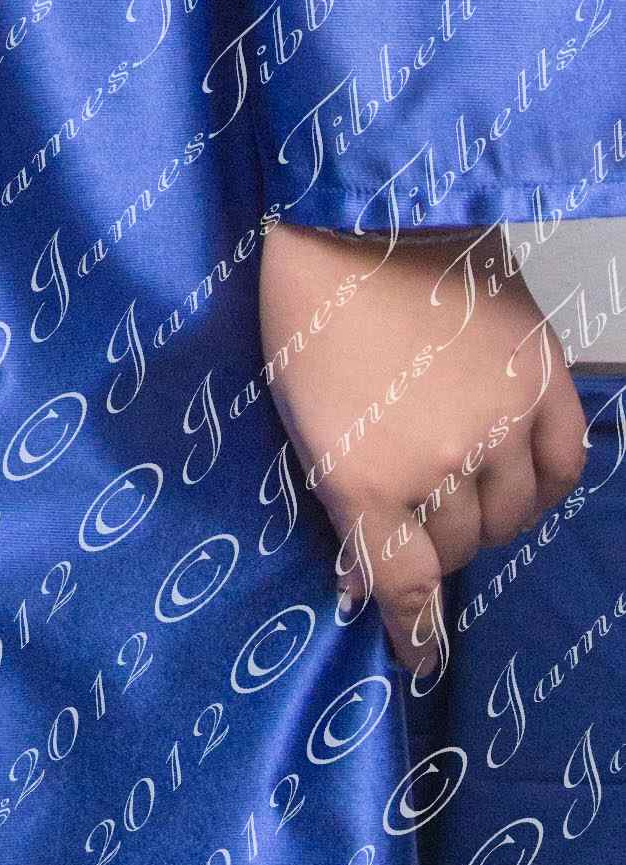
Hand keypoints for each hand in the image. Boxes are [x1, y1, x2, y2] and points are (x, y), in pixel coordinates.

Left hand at [259, 219, 588, 680]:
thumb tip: (370, 591)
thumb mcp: (301, 417)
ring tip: (458, 470)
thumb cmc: (307, 311)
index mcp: (361, 472)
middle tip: (417, 500)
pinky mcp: (539, 374)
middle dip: (435, 534)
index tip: (418, 655)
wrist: (351, 208)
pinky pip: (564, 465)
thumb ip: (344, 505)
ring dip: (486, 508)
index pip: (403, 583)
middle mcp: (438, 460)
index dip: (412, 625)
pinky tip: (515, 468)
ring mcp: (496, 418)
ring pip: (511, 513)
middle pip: (456, 544)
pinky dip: (542, 481)